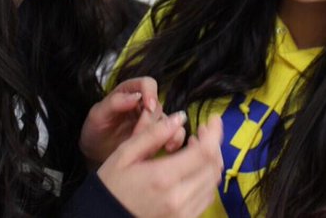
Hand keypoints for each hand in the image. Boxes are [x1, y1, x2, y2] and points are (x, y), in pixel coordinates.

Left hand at [80, 77, 183, 163]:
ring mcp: (153, 120)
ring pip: (169, 119)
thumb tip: (136, 97)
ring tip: (160, 144)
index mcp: (128, 92)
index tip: (149, 107)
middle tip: (138, 136)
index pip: (147, 83)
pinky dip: (176, 139)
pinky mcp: (160, 135)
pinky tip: (169, 148)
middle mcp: (143, 103)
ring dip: (167, 131)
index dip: (151, 93)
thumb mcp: (97, 115)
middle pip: (158, 105)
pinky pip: (175, 133)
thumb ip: (114, 103)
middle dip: (150, 121)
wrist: (95, 154)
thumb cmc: (95, 131)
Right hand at [98, 113, 223, 217]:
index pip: (204, 152)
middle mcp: (178, 197)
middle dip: (214, 144)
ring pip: (213, 183)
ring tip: (196, 147)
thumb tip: (180, 117)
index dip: (214, 133)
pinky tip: (194, 168)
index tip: (213, 119)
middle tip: (203, 130)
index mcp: (163, 177)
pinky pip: (206, 198)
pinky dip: (206, 179)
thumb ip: (153, 134)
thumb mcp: (125, 154)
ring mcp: (183, 213)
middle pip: (213, 167)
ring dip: (211, 161)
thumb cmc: (111, 185)